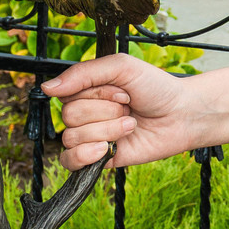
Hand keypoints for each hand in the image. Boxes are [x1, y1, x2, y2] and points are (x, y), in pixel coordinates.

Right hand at [42, 52, 201, 169]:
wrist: (182, 116)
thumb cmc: (156, 88)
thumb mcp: (121, 67)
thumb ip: (83, 73)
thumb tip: (46, 88)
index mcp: (88, 89)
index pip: (67, 93)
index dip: (96, 94)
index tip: (122, 91)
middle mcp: (86, 113)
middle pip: (69, 116)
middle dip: (105, 112)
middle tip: (129, 108)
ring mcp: (91, 136)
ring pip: (72, 137)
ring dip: (107, 130)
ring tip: (130, 126)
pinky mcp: (98, 159)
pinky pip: (70, 161)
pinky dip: (85, 155)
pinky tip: (106, 148)